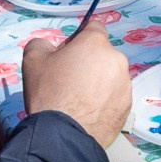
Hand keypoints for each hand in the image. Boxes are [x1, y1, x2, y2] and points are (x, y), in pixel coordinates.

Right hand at [22, 23, 129, 148]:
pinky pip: (114, 97)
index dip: (79, 39)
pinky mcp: (127, 106)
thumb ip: (43, 43)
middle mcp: (117, 59)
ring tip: (79, 100)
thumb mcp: (33, 59)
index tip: (69, 54)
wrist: (63, 135)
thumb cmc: (49, 93)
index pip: (93, 27)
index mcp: (96, 43)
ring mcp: (125, 84)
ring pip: (110, 76)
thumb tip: (52, 48)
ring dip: (98, 82)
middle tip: (70, 81)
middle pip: (102, 54)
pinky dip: (104, 101)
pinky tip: (88, 112)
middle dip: (89, 63)